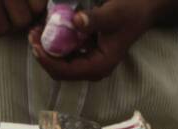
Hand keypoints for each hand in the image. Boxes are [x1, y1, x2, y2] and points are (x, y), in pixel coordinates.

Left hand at [29, 0, 168, 81]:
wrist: (144, 8)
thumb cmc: (131, 11)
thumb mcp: (113, 13)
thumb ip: (94, 20)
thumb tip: (76, 22)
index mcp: (99, 66)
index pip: (65, 71)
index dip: (46, 59)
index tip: (35, 41)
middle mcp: (93, 69)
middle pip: (59, 70)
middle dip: (44, 53)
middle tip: (33, 33)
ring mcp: (90, 62)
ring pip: (61, 62)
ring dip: (48, 47)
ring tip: (38, 28)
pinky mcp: (88, 53)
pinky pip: (67, 52)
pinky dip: (57, 42)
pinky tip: (51, 27)